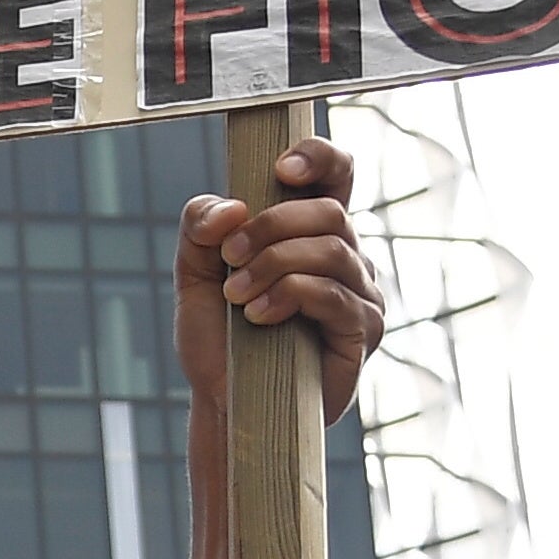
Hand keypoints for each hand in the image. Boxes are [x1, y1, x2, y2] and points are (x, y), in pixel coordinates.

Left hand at [175, 135, 381, 425]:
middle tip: (229, 258)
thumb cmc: (218, 336)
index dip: (319, 157)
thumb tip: (232, 208)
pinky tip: (258, 316)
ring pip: (332, 250)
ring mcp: (360, 292)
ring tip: (236, 298)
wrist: (224, 401)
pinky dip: (290, 296)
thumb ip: (200, 227)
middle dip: (271, 227)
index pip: (336, 174)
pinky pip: (335, 295)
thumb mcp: (194, 273)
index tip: (280, 169)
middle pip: (329, 211)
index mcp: (309, 230)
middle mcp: (344, 255)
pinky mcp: (364, 330)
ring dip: (274, 265)